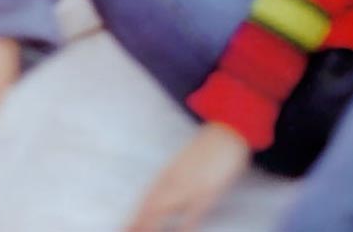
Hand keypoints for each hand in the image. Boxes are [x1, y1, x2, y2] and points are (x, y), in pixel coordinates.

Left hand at [123, 122, 252, 231]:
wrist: (228, 130)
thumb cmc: (211, 144)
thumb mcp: (189, 158)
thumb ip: (177, 173)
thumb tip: (169, 186)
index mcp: (170, 171)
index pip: (147, 197)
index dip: (136, 214)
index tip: (125, 227)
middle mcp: (175, 179)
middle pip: (151, 206)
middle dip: (137, 223)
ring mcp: (189, 186)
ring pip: (163, 210)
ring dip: (150, 225)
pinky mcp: (207, 191)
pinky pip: (192, 214)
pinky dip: (183, 229)